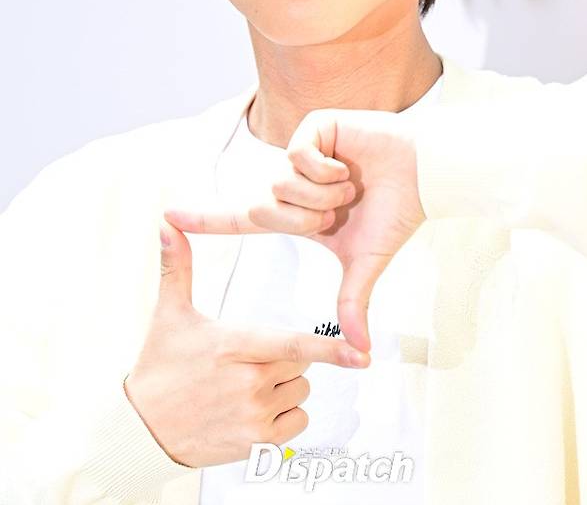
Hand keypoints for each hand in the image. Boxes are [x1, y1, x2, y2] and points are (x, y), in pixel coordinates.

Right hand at [124, 219, 369, 468]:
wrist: (142, 429)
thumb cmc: (160, 368)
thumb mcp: (170, 314)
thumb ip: (178, 266)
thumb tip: (166, 224)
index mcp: (233, 345)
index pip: (292, 343)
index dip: (330, 348)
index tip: (361, 353)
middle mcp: (249, 382)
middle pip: (299, 360)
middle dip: (284, 355)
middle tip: (250, 358)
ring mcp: (254, 416)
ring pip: (300, 389)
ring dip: (285, 385)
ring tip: (245, 385)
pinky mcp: (257, 443)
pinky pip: (297, 421)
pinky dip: (285, 415)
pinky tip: (254, 409)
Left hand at [164, 108, 424, 353]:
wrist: (424, 178)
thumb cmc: (394, 215)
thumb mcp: (364, 263)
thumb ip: (351, 302)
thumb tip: (361, 353)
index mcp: (296, 213)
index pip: (241, 220)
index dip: (205, 219)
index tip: (166, 216)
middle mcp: (291, 183)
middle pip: (262, 209)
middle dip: (305, 218)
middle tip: (339, 210)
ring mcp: (300, 154)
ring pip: (279, 183)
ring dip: (321, 193)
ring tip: (349, 184)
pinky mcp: (313, 127)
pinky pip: (297, 155)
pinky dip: (325, 168)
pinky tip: (346, 162)